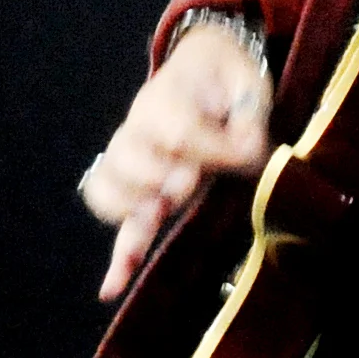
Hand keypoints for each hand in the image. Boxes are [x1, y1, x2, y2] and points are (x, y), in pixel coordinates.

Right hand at [80, 24, 270, 300]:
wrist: (201, 67)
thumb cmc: (228, 80)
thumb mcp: (250, 85)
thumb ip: (249, 120)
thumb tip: (246, 159)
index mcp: (166, 96)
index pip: (175, 131)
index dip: (206, 151)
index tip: (239, 157)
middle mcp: (136, 128)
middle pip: (129, 159)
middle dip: (163, 179)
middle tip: (191, 182)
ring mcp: (128, 160)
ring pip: (108, 189)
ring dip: (136, 206)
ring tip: (163, 211)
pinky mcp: (136, 191)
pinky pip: (117, 225)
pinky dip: (117, 257)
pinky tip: (112, 289)